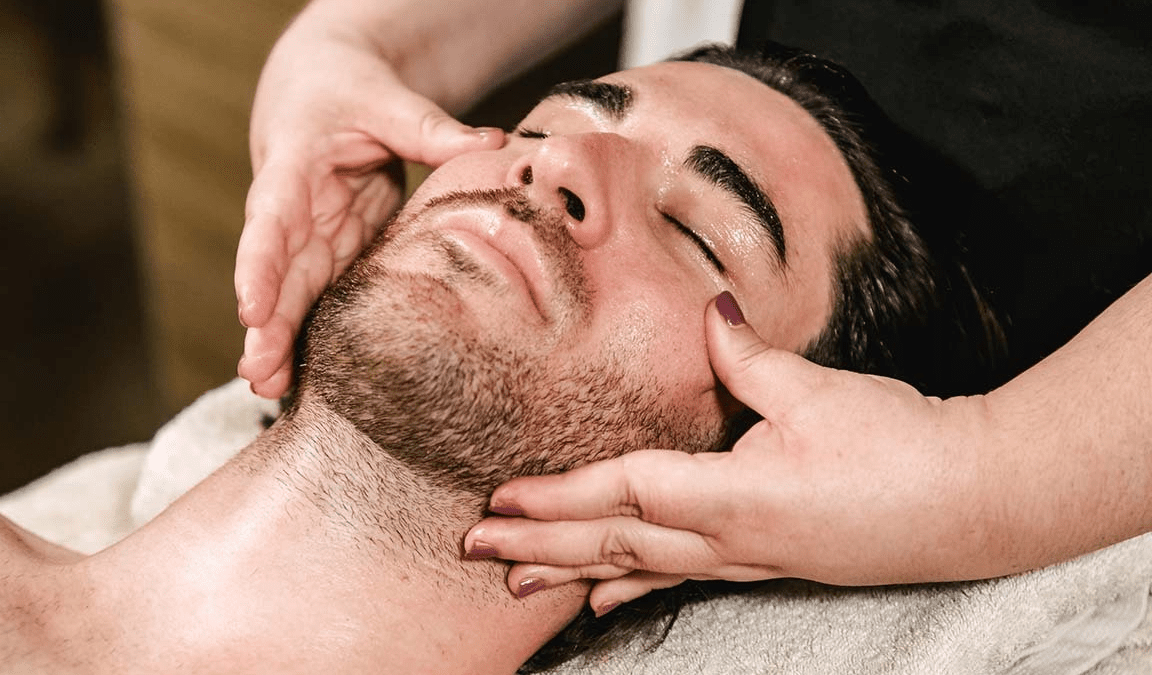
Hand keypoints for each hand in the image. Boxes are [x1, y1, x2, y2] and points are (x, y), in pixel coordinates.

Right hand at [235, 17, 504, 397]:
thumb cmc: (349, 90)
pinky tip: (302, 379)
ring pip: (290, 295)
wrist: (319, 91)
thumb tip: (494, 144)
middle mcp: (291, 211)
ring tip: (270, 391)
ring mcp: (308, 238)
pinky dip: (308, 336)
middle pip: (274, 272)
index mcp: (293, 167)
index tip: (251, 310)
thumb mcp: (387, 99)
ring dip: (279, 342)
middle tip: (259, 374)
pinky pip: (316, 299)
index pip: (271, 218)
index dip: (259, 265)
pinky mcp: (329, 253)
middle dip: (265, 325)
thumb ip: (431, 128)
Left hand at [464, 292, 995, 614]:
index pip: (622, 493)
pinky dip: (634, 588)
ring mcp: (745, 559)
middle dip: (541, 544)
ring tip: (518, 583)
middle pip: (613, 542)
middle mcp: (727, 539)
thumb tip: (708, 311)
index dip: (557, 496)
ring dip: (574, 571)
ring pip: (639, 569)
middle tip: (475, 549)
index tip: (501, 500)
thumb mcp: (817, 390)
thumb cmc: (900, 443)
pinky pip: (681, 581)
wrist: (975, 500)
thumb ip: (746, 355)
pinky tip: (603, 601)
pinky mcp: (766, 562)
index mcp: (730, 494)